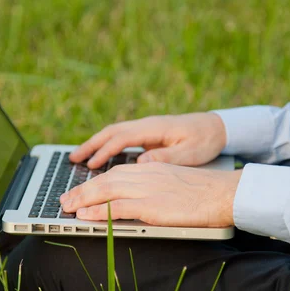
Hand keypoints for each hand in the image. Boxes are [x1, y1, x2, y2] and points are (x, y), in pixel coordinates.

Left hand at [59, 162, 242, 226]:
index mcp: (152, 169)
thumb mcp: (176, 183)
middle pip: (106, 180)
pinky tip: (86, 216)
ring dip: (83, 200)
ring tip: (67, 208)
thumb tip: (139, 199)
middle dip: (82, 190)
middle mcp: (146, 175)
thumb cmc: (205, 192)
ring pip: (107, 191)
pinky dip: (99, 211)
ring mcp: (149, 189)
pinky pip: (119, 207)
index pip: (116, 173)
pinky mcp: (153, 205)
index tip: (81, 189)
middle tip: (65, 200)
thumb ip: (156, 186)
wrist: (224, 193)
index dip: (95, 182)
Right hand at [69, 112, 226, 168]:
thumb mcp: (190, 152)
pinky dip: (107, 146)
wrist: (217, 127)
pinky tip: (100, 157)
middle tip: (72, 159)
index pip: (122, 138)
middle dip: (90, 145)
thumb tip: (141, 162)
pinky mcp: (148, 135)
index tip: (91, 164)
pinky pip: (122, 139)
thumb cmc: (205, 140)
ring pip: (114, 134)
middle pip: (111, 132)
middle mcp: (146, 126)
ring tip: (78, 158)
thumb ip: (166, 156)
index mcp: (154, 128)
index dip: (104, 151)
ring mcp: (146, 129)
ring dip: (95, 145)